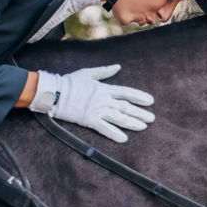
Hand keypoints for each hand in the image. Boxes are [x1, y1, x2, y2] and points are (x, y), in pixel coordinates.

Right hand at [29, 64, 154, 142]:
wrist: (54, 92)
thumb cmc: (69, 81)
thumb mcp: (89, 73)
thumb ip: (105, 72)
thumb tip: (118, 66)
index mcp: (104, 88)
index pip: (126, 93)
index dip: (139, 97)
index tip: (150, 101)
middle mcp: (104, 100)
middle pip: (126, 107)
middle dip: (140, 113)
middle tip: (152, 118)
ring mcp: (97, 111)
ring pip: (119, 118)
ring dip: (132, 123)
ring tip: (143, 127)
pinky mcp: (89, 120)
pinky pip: (104, 129)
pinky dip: (114, 134)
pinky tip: (124, 139)